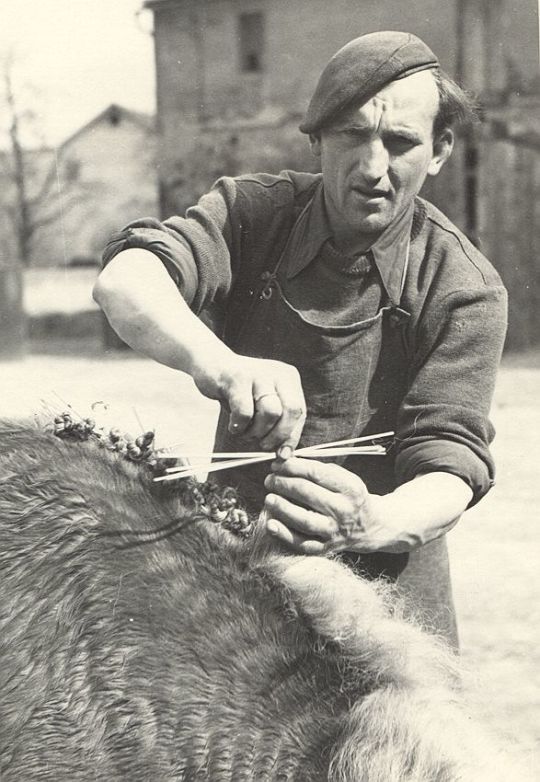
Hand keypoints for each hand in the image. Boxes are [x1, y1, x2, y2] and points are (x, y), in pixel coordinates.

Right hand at [192, 352, 305, 454]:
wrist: (211, 363)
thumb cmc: (238, 391)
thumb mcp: (262, 404)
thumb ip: (277, 424)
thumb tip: (285, 454)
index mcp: (289, 378)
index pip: (300, 412)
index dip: (292, 437)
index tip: (282, 454)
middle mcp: (278, 373)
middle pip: (292, 410)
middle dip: (278, 435)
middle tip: (263, 445)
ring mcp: (258, 373)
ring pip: (271, 412)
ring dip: (256, 432)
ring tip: (245, 433)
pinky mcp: (237, 378)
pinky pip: (245, 412)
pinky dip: (239, 426)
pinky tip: (233, 426)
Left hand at [263, 457, 414, 554]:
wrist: (369, 527)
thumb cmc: (348, 496)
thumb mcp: (343, 478)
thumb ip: (317, 468)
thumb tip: (284, 461)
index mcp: (350, 488)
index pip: (316, 473)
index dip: (293, 467)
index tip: (277, 464)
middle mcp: (344, 510)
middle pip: (308, 494)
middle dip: (284, 484)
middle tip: (270, 480)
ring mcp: (335, 531)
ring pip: (304, 520)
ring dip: (282, 508)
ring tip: (269, 498)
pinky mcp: (326, 548)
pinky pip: (302, 544)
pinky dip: (284, 535)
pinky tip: (271, 524)